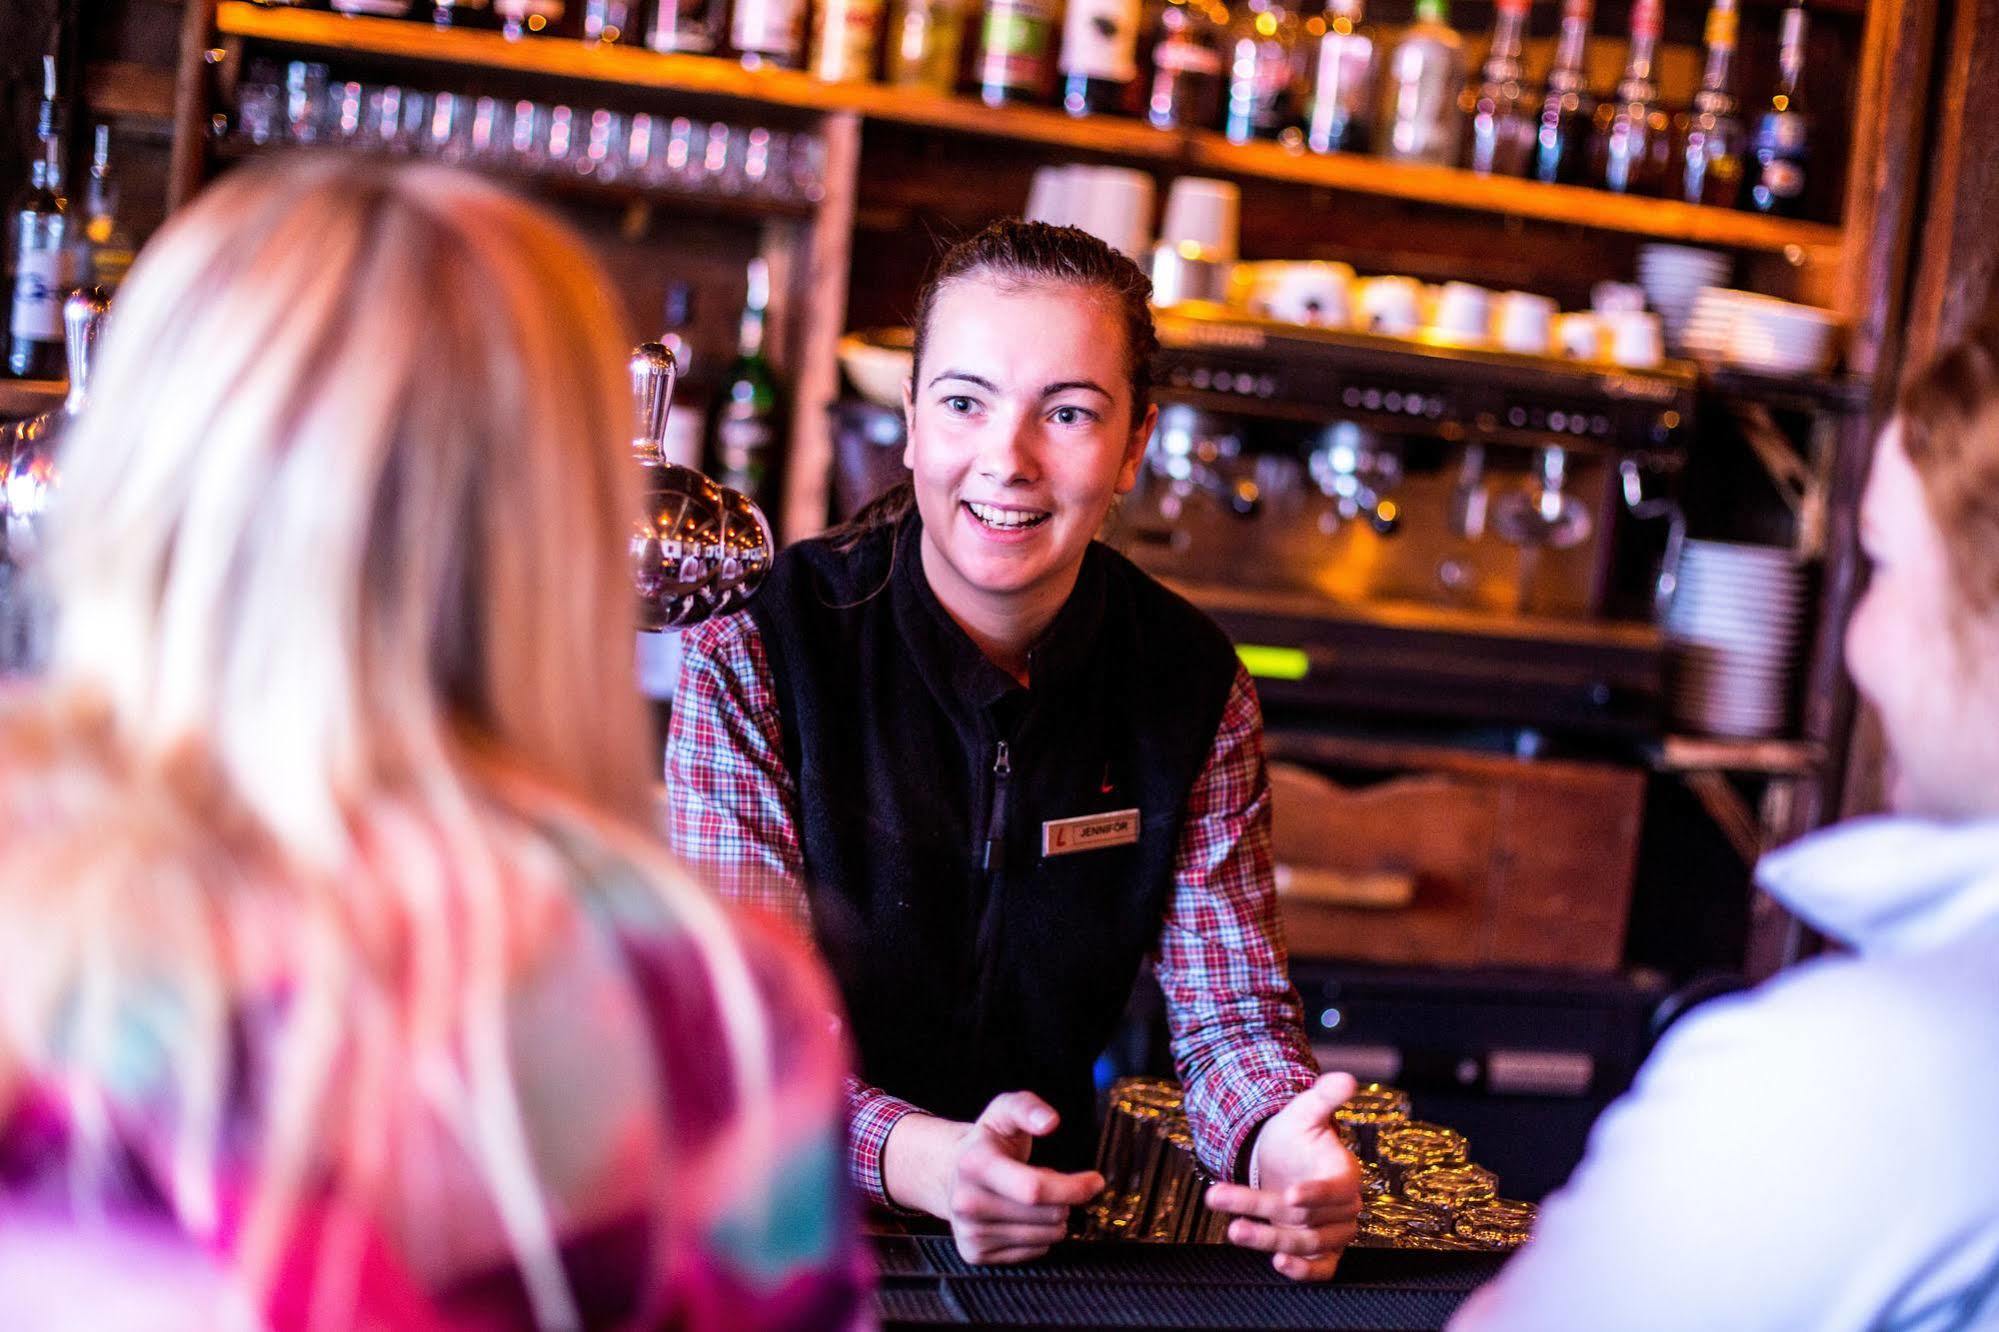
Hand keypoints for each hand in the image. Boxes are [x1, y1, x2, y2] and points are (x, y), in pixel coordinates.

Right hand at [943, 1092, 1103, 1264]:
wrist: (950, 1172)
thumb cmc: (987, 1142)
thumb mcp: (1005, 1111)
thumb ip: (1028, 1108)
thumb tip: (1050, 1122)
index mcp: (974, 1164)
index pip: (1034, 1189)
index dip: (1074, 1187)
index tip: (1094, 1181)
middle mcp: (967, 1202)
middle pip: (1047, 1215)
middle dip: (1065, 1199)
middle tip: (1051, 1181)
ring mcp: (970, 1232)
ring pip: (1045, 1237)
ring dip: (1053, 1218)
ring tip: (1031, 1197)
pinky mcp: (976, 1253)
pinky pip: (1034, 1252)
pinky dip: (1039, 1235)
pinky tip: (1022, 1216)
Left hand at [1205, 1073, 1362, 1280]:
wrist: (1285, 1162)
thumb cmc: (1296, 1137)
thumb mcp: (1304, 1113)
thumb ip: (1324, 1097)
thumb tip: (1345, 1078)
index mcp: (1344, 1174)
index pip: (1335, 1189)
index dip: (1315, 1194)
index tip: (1290, 1195)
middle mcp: (1343, 1208)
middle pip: (1306, 1218)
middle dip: (1263, 1210)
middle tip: (1222, 1197)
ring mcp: (1331, 1233)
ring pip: (1304, 1243)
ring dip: (1267, 1238)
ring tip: (1233, 1228)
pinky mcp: (1320, 1252)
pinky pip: (1320, 1269)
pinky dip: (1302, 1271)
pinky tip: (1277, 1262)